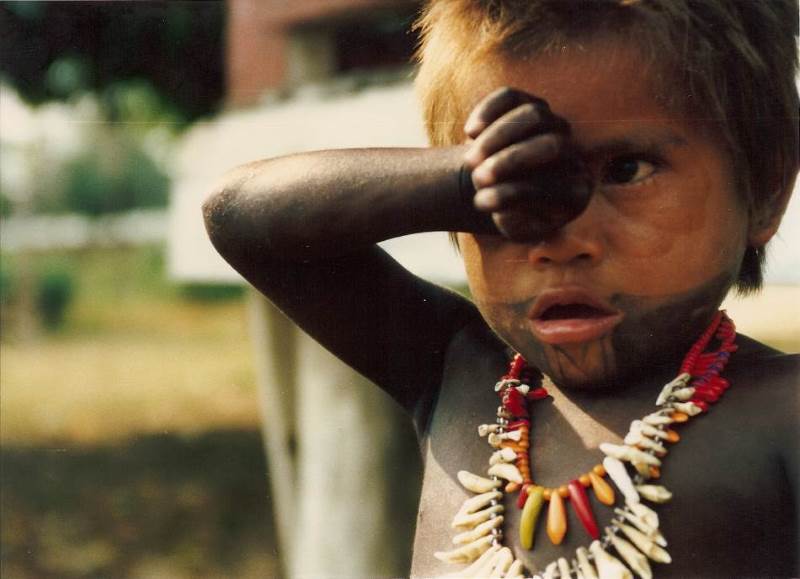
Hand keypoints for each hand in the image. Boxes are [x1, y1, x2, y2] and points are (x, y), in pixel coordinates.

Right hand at [463, 87, 591, 240]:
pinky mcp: (527, 102)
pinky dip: (488, 111)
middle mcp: (572, 152)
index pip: (555, 185)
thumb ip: (511, 219)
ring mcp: (552, 123)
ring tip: (470, 160)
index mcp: (577, 190)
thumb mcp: (514, 228)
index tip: (479, 203)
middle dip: (511, 161)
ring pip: (533, 114)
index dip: (514, 193)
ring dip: (497, 137)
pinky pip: (511, 97)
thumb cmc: (511, 215)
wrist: (500, 190)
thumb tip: (491, 199)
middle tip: (476, 178)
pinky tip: (469, 133)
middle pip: (552, 144)